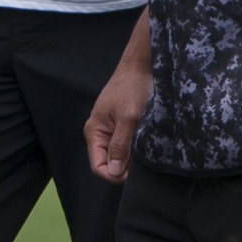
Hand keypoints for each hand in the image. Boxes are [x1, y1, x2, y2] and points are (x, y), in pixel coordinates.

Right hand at [85, 54, 149, 182]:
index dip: (115, 174)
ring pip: (119, 155)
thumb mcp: (128, 117)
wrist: (141, 66)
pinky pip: (126, 145)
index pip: (98, 166)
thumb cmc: (132, 87)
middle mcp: (100, 133)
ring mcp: (111, 130)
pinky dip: (136, 148)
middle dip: (125, 167)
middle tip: (144, 161)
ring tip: (146, 150)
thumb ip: (120, 145)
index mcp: (94, 132)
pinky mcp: (123, 126)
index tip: (134, 173)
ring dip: (132, 157)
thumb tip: (113, 171)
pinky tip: (147, 143)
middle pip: (109, 163)